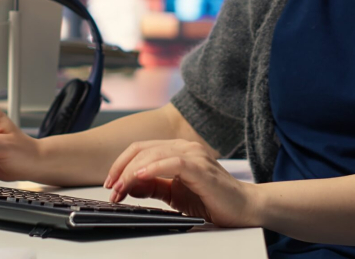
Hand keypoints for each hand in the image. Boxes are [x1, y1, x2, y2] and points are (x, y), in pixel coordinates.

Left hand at [103, 140, 258, 227]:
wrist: (244, 208)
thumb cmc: (212, 200)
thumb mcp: (174, 194)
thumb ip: (154, 186)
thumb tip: (130, 185)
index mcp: (177, 150)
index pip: (141, 149)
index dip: (121, 164)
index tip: (110, 183)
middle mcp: (184, 147)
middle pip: (142, 149)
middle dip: (122, 169)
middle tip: (112, 189)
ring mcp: (194, 154)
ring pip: (153, 154)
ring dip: (132, 172)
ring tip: (121, 188)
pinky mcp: (201, 167)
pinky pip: (172, 163)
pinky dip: (153, 169)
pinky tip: (141, 177)